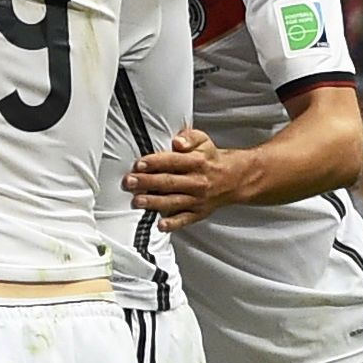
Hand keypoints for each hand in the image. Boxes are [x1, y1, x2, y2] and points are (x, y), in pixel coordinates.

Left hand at [127, 129, 255, 229]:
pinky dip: (173, 224)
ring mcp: (197, 199)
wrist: (233, 179)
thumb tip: (177, 142)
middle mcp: (197, 181)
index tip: (139, 164)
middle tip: (129, 182)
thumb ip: (189, 137)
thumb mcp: (203, 141)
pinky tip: (160, 225)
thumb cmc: (210, 159)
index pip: (173, 161)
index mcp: (197, 162)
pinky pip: (185, 219)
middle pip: (169, 182)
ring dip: (154, 202)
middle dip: (147, 182)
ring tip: (137, 201)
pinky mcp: (198, 213)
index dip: (155, 162)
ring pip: (173, 201)